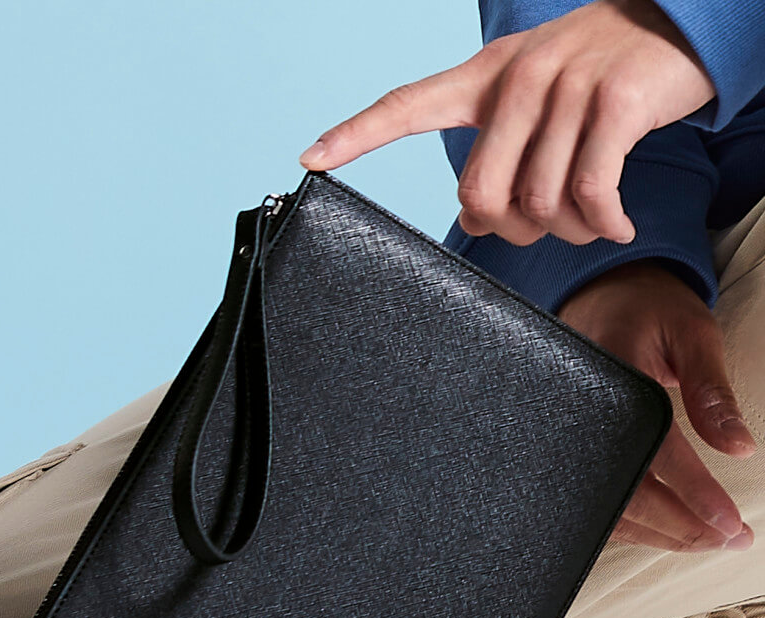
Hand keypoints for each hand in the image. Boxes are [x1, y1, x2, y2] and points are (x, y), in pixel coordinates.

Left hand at [299, 0, 714, 246]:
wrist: (674, 21)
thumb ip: (498, 155)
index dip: (355, 136)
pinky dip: (604, 224)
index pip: (406, 105)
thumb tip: (473, 219)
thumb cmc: (594, 73)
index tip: (310, 159)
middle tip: (540, 225)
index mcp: (484, 79)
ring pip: (540, 201)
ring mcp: (566, 88)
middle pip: (481, 192)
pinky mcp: (615, 104)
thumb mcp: (533, 102)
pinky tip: (616, 225)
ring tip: (592, 219)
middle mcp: (518, 79)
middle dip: (510, 228)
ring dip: (569, 231)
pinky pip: (592, 194)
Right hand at [556, 260, 756, 551]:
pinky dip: (637, 525)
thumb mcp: (691, 333)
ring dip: (662, 534)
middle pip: (628, 494)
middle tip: (730, 539)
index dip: (692, 492)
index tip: (727, 522)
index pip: (654, 452)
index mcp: (611, 383)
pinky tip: (671, 529)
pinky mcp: (573, 454)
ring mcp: (572, 441)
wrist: (598, 298)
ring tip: (709, 540)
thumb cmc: (646, 311)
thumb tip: (738, 446)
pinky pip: (600, 502)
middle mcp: (583, 421)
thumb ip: (711, 390)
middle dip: (683, 528)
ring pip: (610, 509)